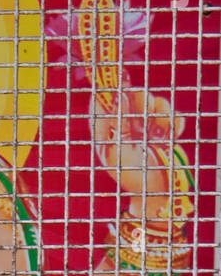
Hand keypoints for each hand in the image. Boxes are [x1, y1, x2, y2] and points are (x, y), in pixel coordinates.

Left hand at [91, 82, 183, 211]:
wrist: (158, 194)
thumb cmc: (133, 177)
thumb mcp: (118, 151)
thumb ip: (117, 122)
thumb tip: (117, 96)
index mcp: (107, 132)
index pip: (102, 103)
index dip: (110, 89)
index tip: (121, 82)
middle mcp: (125, 127)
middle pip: (132, 96)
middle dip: (142, 100)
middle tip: (147, 112)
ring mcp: (145, 128)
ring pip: (153, 102)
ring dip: (160, 113)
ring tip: (160, 134)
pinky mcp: (164, 131)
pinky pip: (171, 115)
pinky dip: (173, 123)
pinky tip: (171, 137)